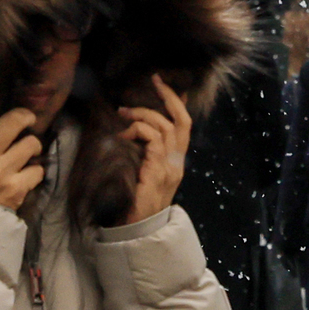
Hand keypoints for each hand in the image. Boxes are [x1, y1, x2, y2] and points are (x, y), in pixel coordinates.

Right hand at [0, 66, 45, 210]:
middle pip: (15, 121)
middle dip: (25, 117)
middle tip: (26, 120)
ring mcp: (2, 171)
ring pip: (31, 144)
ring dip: (31, 147)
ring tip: (24, 154)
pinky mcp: (17, 188)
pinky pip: (37, 170)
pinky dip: (34, 173)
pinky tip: (25, 177)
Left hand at [117, 75, 190, 224]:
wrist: (138, 229)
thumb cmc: (135, 202)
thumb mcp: (142, 171)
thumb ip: (144, 152)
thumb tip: (134, 129)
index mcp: (176, 161)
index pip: (184, 125)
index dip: (176, 103)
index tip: (163, 84)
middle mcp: (177, 162)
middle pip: (182, 121)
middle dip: (168, 97)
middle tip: (154, 81)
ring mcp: (170, 166)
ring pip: (165, 126)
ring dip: (143, 114)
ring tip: (124, 113)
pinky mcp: (158, 170)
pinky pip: (153, 139)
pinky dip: (138, 130)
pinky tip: (124, 135)